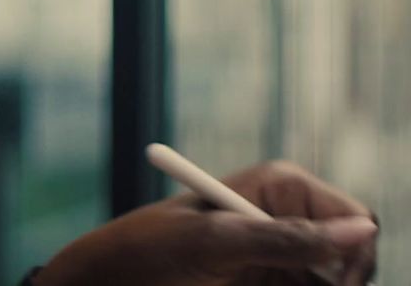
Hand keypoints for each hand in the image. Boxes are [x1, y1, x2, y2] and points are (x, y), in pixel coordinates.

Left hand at [36, 160, 377, 285]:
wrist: (106, 281)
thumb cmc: (146, 250)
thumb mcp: (213, 242)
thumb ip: (283, 238)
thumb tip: (358, 230)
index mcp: (280, 188)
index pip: (354, 218)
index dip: (355, 252)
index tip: (339, 283)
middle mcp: (285, 220)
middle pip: (349, 259)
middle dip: (339, 281)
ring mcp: (277, 257)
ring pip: (326, 281)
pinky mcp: (265, 282)